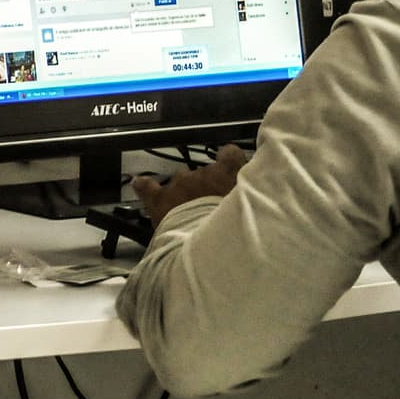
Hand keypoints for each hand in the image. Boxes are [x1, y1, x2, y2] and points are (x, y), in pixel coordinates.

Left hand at [132, 144, 248, 226]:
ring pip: (182, 180)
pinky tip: (140, 183)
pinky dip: (144, 185)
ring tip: (189, 210)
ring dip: (186, 191)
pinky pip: (148, 187)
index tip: (230, 162)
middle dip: (208, 185)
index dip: (230, 159)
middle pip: (206, 172)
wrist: (204, 244)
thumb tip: (259, 198)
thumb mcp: (255, 212)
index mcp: (227, 173)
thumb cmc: (234, 228)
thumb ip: (255, 199)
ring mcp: (180, 184)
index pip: (230, 154)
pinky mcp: (161, 199)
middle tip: (214, 206)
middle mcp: (203, 173)